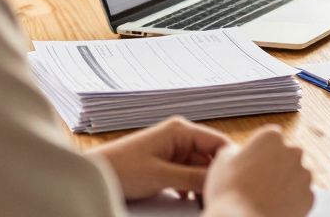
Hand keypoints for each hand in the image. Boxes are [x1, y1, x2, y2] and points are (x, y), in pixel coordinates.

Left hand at [91, 116, 229, 199]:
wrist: (94, 175)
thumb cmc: (121, 169)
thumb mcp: (161, 176)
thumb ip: (192, 178)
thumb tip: (219, 182)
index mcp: (181, 129)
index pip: (218, 142)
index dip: (229, 161)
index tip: (235, 181)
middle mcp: (179, 136)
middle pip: (210, 157)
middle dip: (214, 176)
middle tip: (219, 195)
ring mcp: (172, 149)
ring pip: (199, 167)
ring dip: (202, 183)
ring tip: (205, 200)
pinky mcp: (166, 162)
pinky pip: (188, 173)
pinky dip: (191, 186)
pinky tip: (190, 200)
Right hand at [203, 125, 313, 216]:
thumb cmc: (229, 192)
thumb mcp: (222, 161)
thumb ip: (236, 149)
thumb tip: (240, 152)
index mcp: (271, 137)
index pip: (271, 138)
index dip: (261, 151)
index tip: (253, 163)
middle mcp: (293, 151)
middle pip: (287, 155)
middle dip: (276, 165)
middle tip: (258, 182)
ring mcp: (304, 174)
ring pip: (296, 175)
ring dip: (285, 182)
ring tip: (265, 197)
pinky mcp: (309, 196)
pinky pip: (301, 195)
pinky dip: (291, 200)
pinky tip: (274, 206)